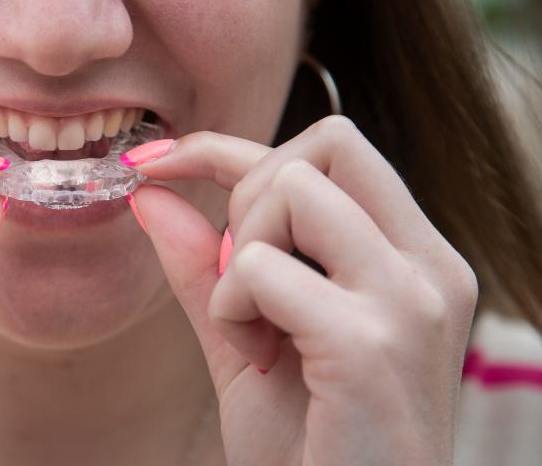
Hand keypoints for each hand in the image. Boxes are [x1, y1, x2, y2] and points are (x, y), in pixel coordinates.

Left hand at [130, 116, 478, 465]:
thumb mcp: (248, 334)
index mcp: (413, 257)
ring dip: (241, 256)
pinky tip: (256, 355)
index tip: (156, 160)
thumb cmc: (309, 442)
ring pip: (294, 188)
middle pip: (327, 143)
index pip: (328, 149)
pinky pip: (261, 267)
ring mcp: (409, 300)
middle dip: (250, 193)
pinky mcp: (371, 342)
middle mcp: (428, 265)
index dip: (229, 145)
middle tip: (240, 276)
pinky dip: (231, 307)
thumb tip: (150, 192)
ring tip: (253, 329)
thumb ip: (204, 263)